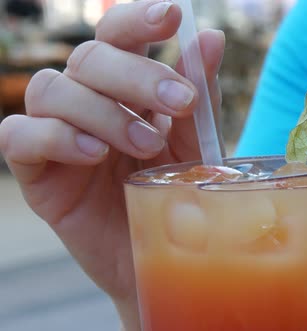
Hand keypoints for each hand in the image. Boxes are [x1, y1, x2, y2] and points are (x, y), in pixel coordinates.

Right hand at [0, 1, 224, 330]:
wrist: (164, 256)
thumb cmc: (178, 194)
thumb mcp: (194, 143)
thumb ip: (198, 95)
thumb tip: (212, 38)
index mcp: (125, 87)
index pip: (118, 34)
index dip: (138, 19)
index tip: (173, 16)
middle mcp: (87, 100)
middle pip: (89, 57)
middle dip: (135, 75)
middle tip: (179, 104)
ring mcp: (57, 133)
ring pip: (52, 89)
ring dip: (104, 112)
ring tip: (147, 146)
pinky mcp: (36, 171)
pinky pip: (20, 137)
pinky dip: (57, 138)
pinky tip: (95, 155)